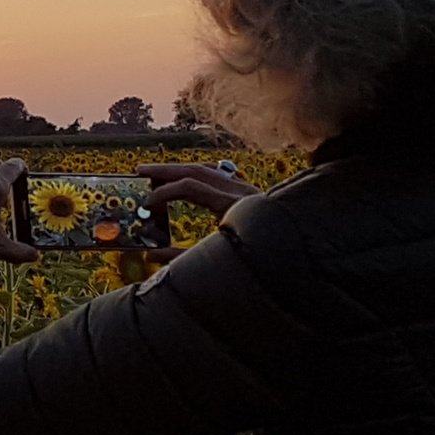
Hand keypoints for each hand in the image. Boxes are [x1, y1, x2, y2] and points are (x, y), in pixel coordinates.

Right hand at [135, 161, 261, 263]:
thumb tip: (150, 254)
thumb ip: (179, 257)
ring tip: (156, 172)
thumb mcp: (215, 261)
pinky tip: (187, 177)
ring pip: (207, 170)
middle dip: (165, 170)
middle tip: (139, 171)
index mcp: (234, 206)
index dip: (164, 192)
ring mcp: (247, 191)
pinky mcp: (249, 195)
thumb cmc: (259, 264)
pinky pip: (219, 176)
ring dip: (180, 169)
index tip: (147, 203)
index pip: (190, 187)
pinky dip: (198, 174)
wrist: (295, 265)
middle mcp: (241, 192)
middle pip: (196, 170)